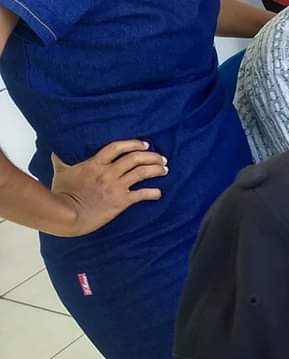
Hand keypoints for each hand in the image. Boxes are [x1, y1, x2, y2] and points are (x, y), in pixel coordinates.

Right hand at [49, 140, 167, 236]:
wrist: (67, 214)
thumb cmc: (61, 193)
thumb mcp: (61, 172)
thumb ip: (61, 160)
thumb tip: (54, 150)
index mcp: (95, 163)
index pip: (117, 147)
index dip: (133, 143)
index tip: (145, 144)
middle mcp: (109, 172)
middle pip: (135, 158)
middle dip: (151, 156)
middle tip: (162, 158)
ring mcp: (116, 187)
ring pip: (142, 173)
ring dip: (156, 170)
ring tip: (165, 170)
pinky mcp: (121, 201)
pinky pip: (141, 195)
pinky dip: (153, 193)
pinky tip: (158, 193)